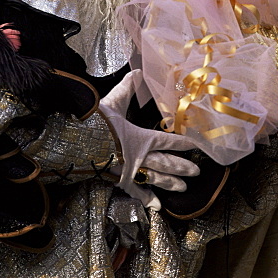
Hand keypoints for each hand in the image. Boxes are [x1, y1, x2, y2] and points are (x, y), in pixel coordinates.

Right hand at [99, 72, 199, 209]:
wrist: (81, 142)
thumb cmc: (99, 122)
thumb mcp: (115, 101)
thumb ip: (128, 87)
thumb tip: (138, 71)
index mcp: (142, 138)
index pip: (169, 141)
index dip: (184, 143)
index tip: (197, 145)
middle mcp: (141, 157)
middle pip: (167, 163)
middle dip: (183, 167)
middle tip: (197, 171)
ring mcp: (131, 171)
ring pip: (157, 179)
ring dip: (171, 183)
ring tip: (184, 188)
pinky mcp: (120, 181)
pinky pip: (136, 192)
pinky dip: (146, 199)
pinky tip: (157, 206)